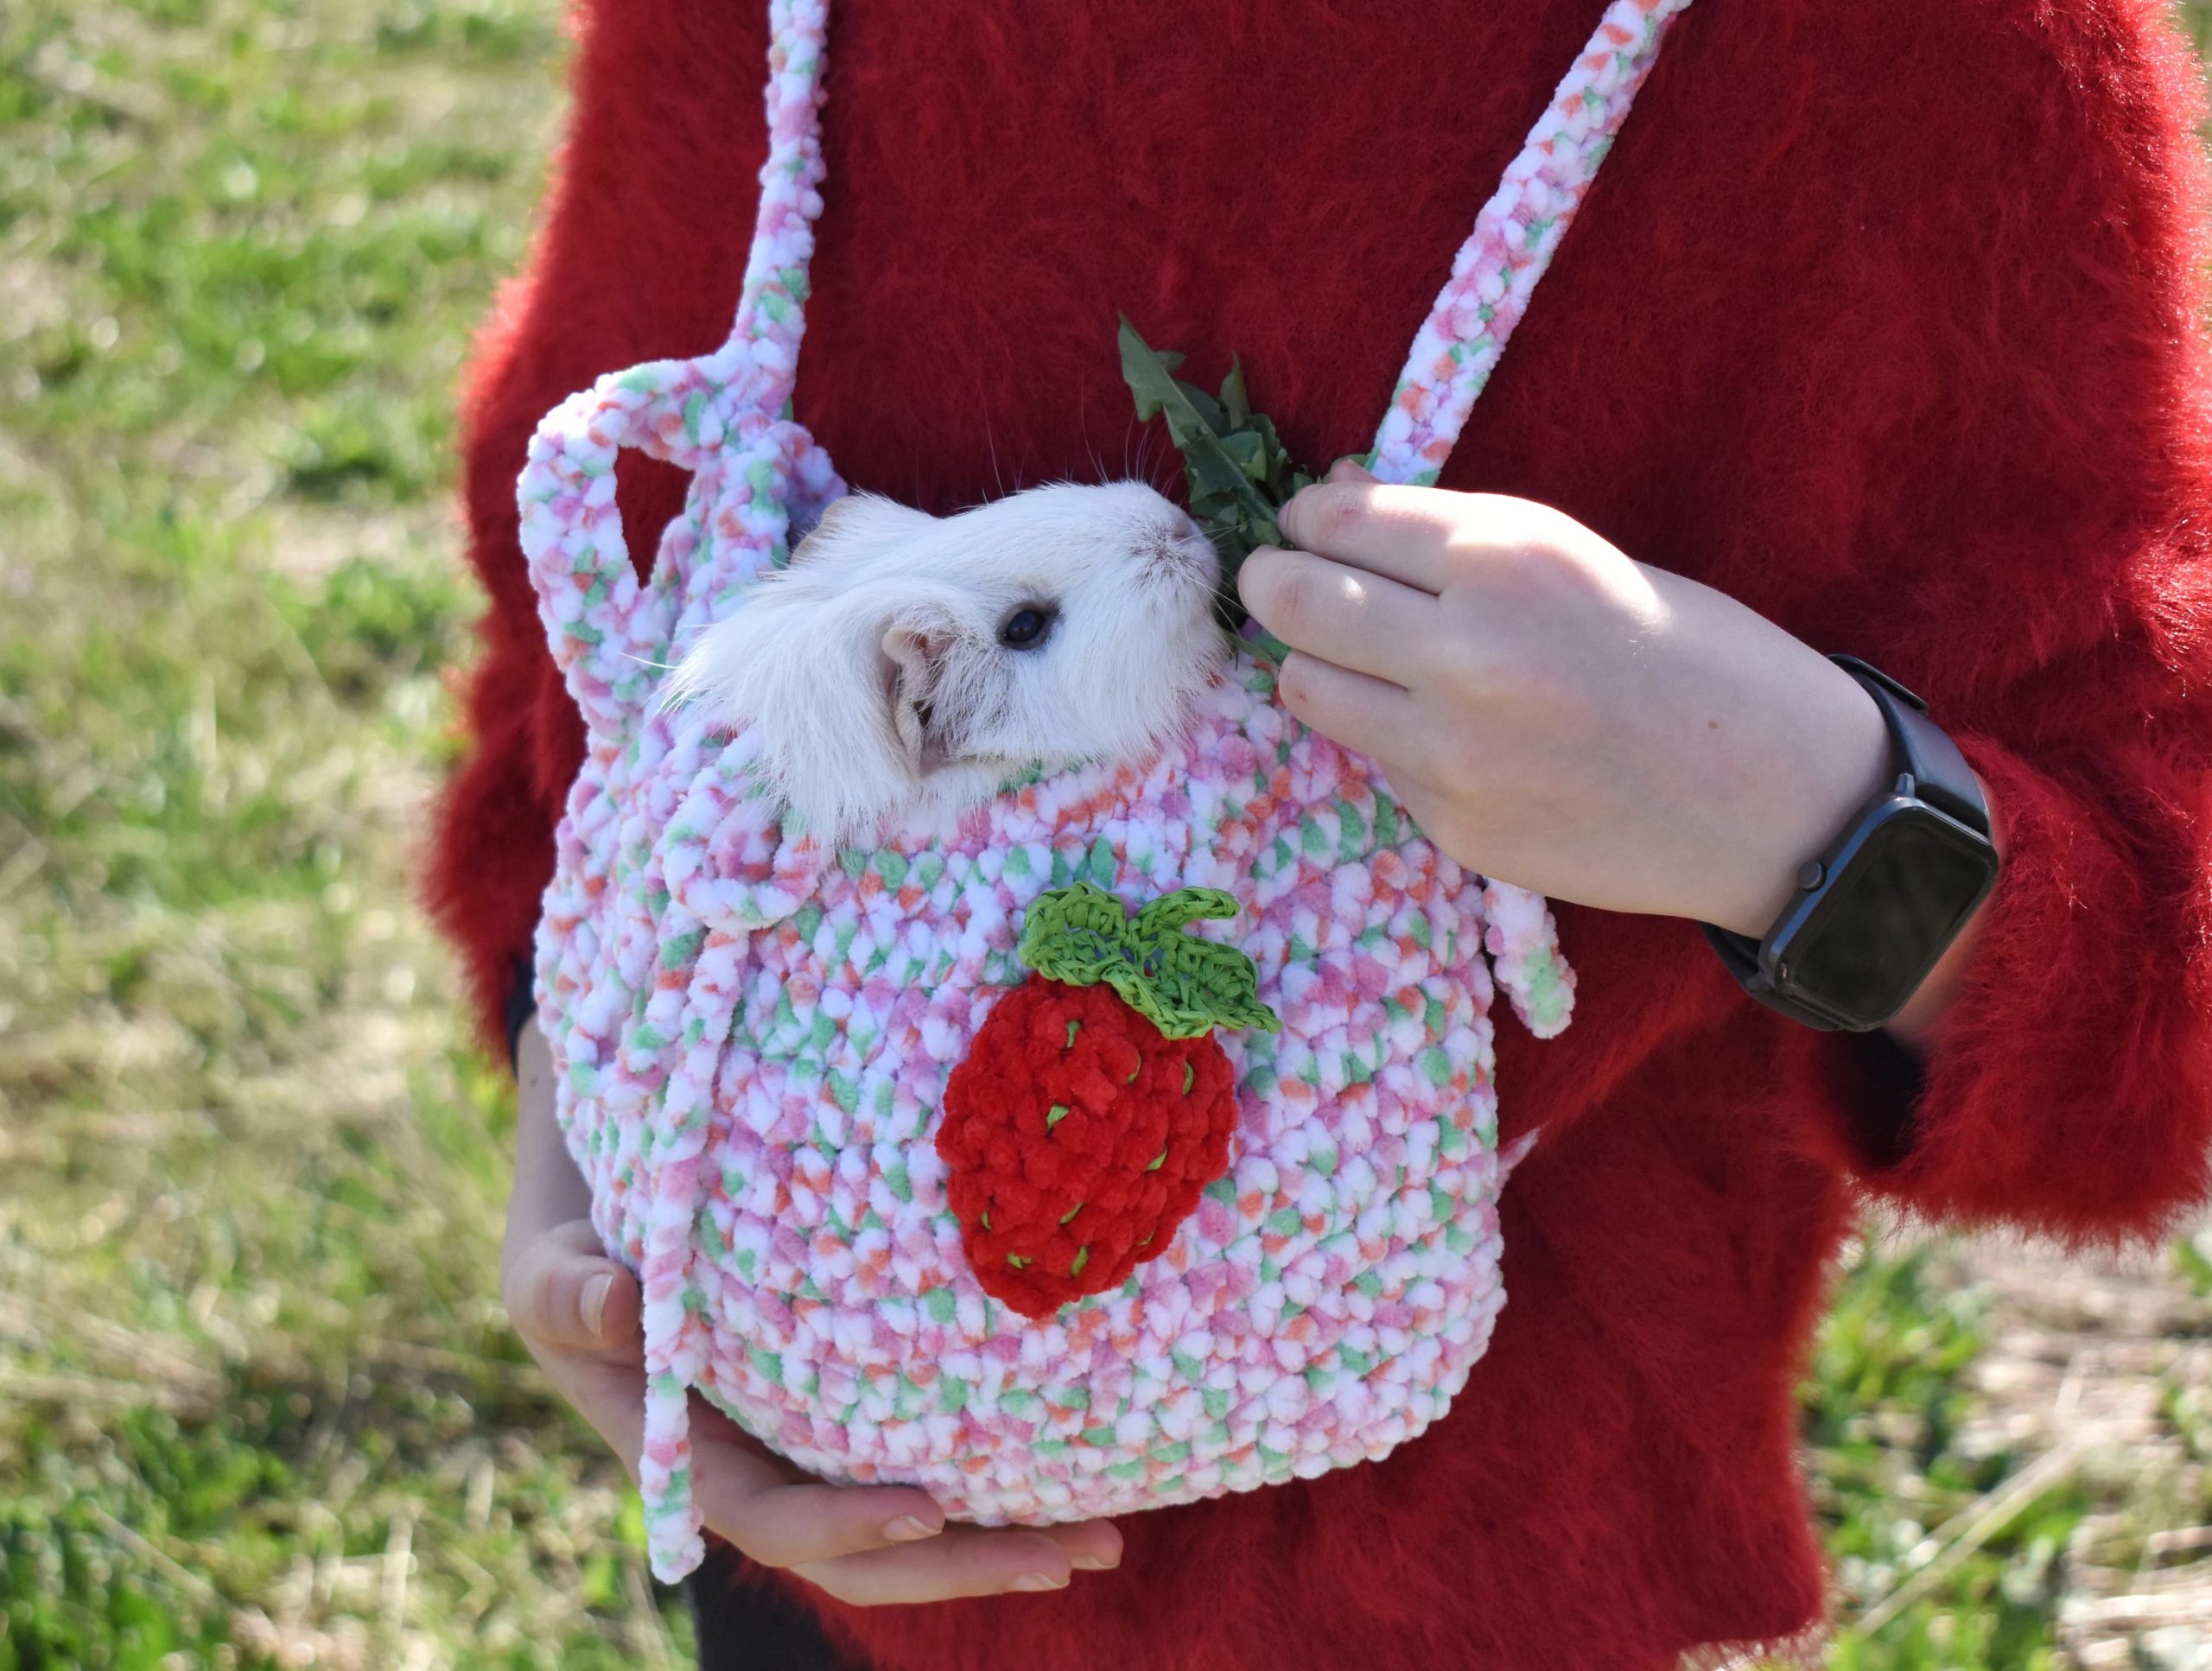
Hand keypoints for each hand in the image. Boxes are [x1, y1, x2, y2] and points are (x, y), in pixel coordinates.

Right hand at [501, 1020, 1122, 1601]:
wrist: (609, 1194)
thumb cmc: (575, 1234)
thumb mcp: (551, 1263)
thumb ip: (567, 1291)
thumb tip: (617, 1301)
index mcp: (688, 1457)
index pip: (775, 1517)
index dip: (849, 1525)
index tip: (931, 1506)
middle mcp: (759, 1465)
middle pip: (865, 1546)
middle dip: (965, 1561)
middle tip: (1075, 1552)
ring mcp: (810, 1439)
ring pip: (909, 1507)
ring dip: (1002, 1532)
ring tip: (1107, 1536)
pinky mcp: (852, 1396)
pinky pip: (925, 1441)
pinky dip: (995, 1461)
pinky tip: (1078, 1457)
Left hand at [1238, 461, 1896, 941]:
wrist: (1780, 799)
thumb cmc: (1690, 656)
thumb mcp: (1579, 558)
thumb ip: (1457, 541)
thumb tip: (1338, 506)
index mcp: (1507, 558)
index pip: (1337, 520)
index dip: (1307, 518)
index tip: (1307, 524)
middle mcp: (1465, 651)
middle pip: (1293, 600)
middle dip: (1274, 582)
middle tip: (1282, 582)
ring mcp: (1452, 751)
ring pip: (1306, 687)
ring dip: (1318, 663)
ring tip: (1363, 660)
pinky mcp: (1453, 825)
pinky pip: (1375, 761)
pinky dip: (1392, 738)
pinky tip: (1457, 737)